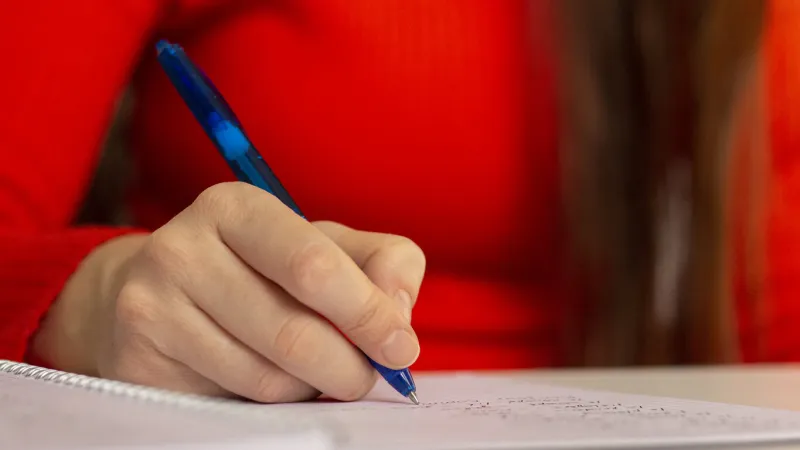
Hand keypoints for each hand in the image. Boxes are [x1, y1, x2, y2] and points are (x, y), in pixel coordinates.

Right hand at [32, 182, 424, 402]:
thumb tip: (398, 311)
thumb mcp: (325, 246)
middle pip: (294, 330)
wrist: (158, 293)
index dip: (367, 313)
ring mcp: (152, 307)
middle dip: (350, 365)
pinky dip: (274, 399)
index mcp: (236, 207)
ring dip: (312, 384)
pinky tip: (271, 375)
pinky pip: (235, 401)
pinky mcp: (140, 362)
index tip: (401, 348)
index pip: (313, 265)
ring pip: (268, 376)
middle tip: (368, 375)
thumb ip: (381, 262)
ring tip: (312, 366)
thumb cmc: (260, 268)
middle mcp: (182, 248)